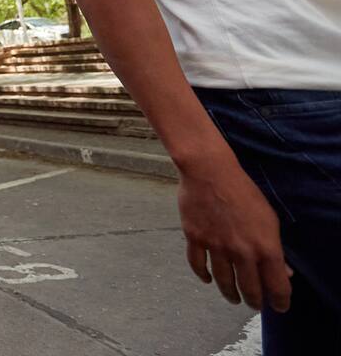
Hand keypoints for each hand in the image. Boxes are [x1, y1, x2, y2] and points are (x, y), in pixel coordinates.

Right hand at [178, 157, 291, 311]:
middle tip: (255, 305)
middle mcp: (240, 251)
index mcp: (264, 246)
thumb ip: (274, 248)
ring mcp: (215, 246)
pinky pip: (198, 265)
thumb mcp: (268, 218)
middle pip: (248, 288)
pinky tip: (207, 279)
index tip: (279, 306)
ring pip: (223, 281)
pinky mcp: (195, 238)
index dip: (279, 300)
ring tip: (233, 298)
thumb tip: (283, 271)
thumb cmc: (243, 191)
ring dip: (230, 293)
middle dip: (254, 301)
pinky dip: (203, 275)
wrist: (209, 172)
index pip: (276, 284)